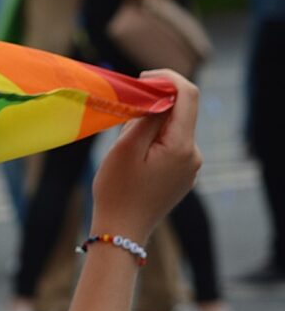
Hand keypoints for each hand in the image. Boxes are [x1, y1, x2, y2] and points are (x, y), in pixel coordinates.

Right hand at [92, 70, 202, 243]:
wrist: (121, 232)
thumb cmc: (117, 190)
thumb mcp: (125, 148)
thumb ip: (146, 117)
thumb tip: (159, 95)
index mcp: (181, 146)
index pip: (187, 94)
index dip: (167, 79)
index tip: (141, 79)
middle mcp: (193, 154)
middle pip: (181, 112)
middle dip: (154, 103)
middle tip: (123, 113)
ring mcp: (190, 167)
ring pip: (174, 129)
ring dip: (151, 124)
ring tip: (123, 144)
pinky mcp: (182, 175)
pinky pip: (172, 146)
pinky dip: (154, 140)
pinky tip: (133, 158)